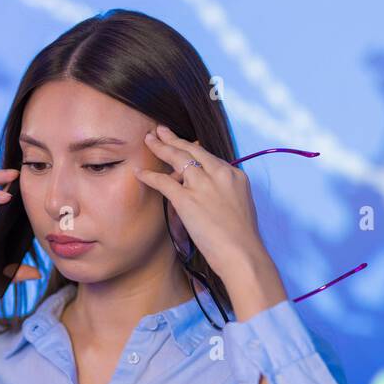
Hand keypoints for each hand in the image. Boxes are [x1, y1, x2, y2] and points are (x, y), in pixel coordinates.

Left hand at [134, 124, 268, 288]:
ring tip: (149, 139)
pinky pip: (163, 182)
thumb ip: (227, 195)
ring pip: (177, 158)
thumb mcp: (242, 207)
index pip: (210, 157)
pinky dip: (150, 176)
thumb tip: (214, 198)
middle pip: (192, 150)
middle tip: (161, 130)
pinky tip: (140, 172)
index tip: (184, 145)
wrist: (242, 253)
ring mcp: (202, 185)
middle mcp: (218, 174)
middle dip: (174, 138)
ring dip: (160, 147)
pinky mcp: (187, 199)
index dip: (193, 150)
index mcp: (234, 175)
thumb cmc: (243, 239)